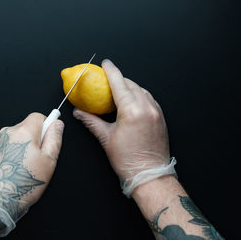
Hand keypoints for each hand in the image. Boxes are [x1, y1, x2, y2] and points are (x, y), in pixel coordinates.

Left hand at [0, 113, 63, 234]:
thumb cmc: (21, 184)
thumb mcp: (48, 161)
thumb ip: (54, 138)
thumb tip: (57, 124)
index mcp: (24, 131)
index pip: (38, 116)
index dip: (46, 127)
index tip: (47, 139)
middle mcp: (7, 133)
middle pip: (26, 127)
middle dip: (33, 139)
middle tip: (36, 159)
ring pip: (14, 138)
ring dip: (20, 148)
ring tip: (22, 168)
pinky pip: (4, 148)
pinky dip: (9, 155)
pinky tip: (11, 171)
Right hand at [73, 59, 171, 195]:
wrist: (150, 175)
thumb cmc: (129, 161)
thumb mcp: (106, 138)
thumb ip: (92, 121)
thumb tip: (80, 113)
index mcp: (132, 111)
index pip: (119, 83)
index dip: (111, 71)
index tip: (105, 64)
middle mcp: (147, 107)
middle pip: (131, 84)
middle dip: (119, 79)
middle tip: (107, 79)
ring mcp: (156, 112)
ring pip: (141, 90)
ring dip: (130, 87)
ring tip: (118, 91)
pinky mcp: (161, 117)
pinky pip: (149, 99)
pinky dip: (139, 95)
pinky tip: (131, 101)